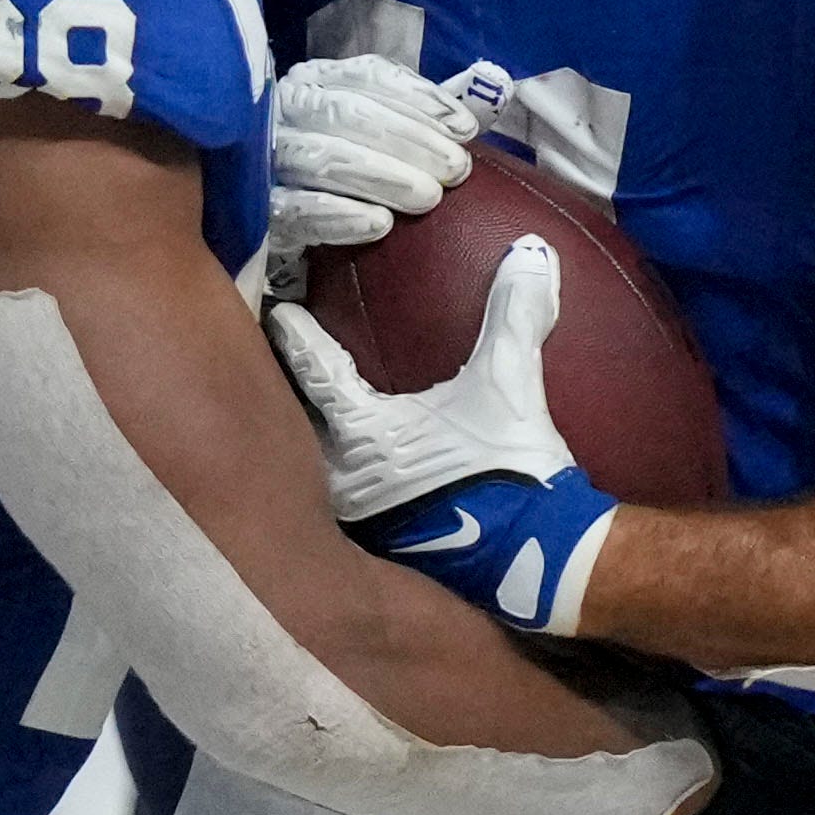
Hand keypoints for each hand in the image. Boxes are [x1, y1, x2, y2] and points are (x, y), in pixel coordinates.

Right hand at [260, 48, 478, 277]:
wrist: (282, 206)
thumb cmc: (348, 158)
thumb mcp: (383, 123)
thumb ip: (427, 110)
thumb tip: (486, 96)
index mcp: (319, 79)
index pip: (370, 77)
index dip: (421, 99)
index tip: (465, 129)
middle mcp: (288, 106)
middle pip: (348, 114)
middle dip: (410, 141)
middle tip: (456, 170)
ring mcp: (267, 154)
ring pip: (322, 158)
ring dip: (381, 176)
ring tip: (428, 198)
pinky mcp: (258, 206)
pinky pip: (294, 209)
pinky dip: (338, 215)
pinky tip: (379, 224)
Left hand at [268, 237, 622, 632]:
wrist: (541, 563)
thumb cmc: (514, 470)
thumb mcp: (511, 385)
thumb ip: (514, 315)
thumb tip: (530, 252)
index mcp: (363, 435)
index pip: (317, 371)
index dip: (298, 337)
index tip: (277, 311)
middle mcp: (343, 481)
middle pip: (299, 424)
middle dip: (286, 395)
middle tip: (273, 359)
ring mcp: (355, 521)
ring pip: (314, 469)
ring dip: (308, 442)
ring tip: (303, 413)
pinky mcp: (380, 550)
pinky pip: (345, 502)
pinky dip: (340, 479)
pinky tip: (355, 469)